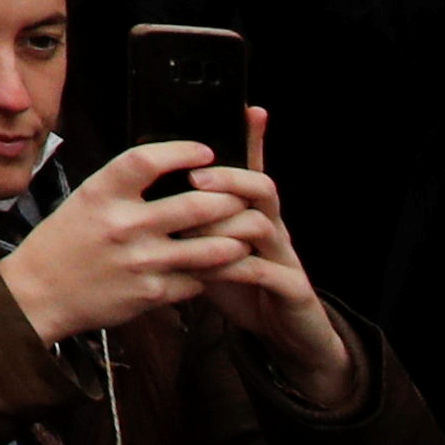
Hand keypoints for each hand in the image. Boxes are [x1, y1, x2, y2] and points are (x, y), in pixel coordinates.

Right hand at [0, 141, 252, 343]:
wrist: (40, 292)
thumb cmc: (63, 242)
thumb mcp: (85, 200)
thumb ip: (123, 186)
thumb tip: (169, 167)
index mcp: (101, 193)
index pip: (148, 160)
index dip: (183, 151)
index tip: (205, 152)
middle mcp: (123, 224)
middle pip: (196, 204)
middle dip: (229, 199)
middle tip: (242, 195)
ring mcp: (140, 261)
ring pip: (210, 247)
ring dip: (235, 239)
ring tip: (245, 232)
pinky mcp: (152, 293)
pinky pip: (198, 280)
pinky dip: (212, 272)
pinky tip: (219, 266)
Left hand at [181, 120, 360, 409]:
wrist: (285, 335)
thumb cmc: (241, 285)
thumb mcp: (213, 248)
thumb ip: (192, 220)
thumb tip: (153, 192)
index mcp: (251, 213)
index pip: (251, 168)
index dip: (253, 139)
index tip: (247, 109)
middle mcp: (272, 228)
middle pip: (259, 187)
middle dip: (229, 177)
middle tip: (195, 178)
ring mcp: (285, 256)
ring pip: (263, 224)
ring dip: (228, 221)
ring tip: (196, 224)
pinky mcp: (291, 289)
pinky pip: (266, 270)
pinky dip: (236, 266)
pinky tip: (212, 267)